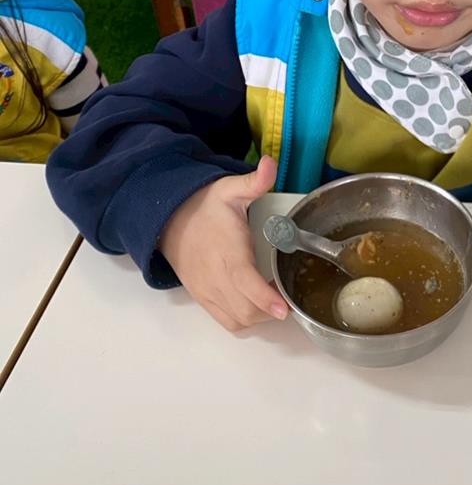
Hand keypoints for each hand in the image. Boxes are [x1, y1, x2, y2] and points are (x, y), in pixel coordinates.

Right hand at [158, 155, 287, 331]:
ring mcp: (208, 291)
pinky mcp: (203, 298)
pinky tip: (256, 304)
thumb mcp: (230, 189)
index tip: (284, 306)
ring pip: (238, 320)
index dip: (265, 298)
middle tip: (287, 293)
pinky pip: (226, 321)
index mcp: (227, 252)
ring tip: (274, 298)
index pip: (245, 282)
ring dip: (260, 317)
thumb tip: (271, 163)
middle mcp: (216, 277)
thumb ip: (254, 181)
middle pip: (246, 309)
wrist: (169, 220)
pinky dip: (245, 320)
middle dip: (271, 310)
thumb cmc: (205, 206)